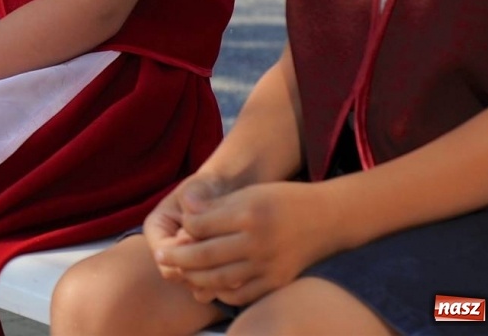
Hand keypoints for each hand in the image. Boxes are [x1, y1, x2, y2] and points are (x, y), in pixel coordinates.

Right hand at [142, 173, 233, 286]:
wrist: (229, 192)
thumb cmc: (212, 186)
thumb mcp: (200, 188)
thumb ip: (193, 205)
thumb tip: (189, 225)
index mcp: (156, 228)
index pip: (164, 255)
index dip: (185, 253)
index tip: (209, 239)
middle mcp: (166, 250)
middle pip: (178, 275)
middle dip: (202, 270)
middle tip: (227, 259)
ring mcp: (184, 263)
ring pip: (194, 286)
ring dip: (214, 281)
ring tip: (236, 265)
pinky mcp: (202, 272)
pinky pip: (210, 289)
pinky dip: (224, 285)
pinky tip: (241, 273)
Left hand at [156, 180, 340, 306]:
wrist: (326, 219)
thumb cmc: (282, 200)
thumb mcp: (249, 193)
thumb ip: (216, 207)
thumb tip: (184, 217)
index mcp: (248, 214)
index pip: (201, 225)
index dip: (183, 227)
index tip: (176, 227)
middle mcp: (257, 241)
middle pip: (205, 255)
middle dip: (178, 258)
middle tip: (161, 259)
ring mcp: (268, 265)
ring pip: (219, 279)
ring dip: (194, 278)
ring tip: (180, 273)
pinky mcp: (277, 281)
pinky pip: (241, 294)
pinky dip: (221, 292)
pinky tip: (209, 285)